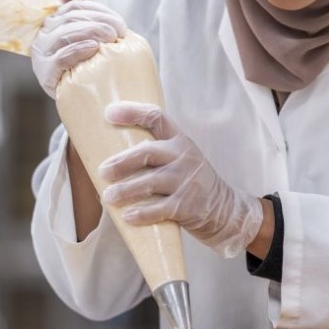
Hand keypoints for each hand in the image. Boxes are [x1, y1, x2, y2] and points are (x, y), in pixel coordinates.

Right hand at [31, 0, 126, 98]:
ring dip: (91, 32)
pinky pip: (61, 58)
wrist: (89, 100)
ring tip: (112, 37)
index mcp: (53, 24)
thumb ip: (82, 8)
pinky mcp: (46, 74)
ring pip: (65, 34)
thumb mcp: (88, 35)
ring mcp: (42, 56)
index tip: (120, 22)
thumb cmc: (90, 64)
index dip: (98, 10)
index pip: (74, 7)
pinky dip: (78, 50)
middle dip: (99, 21)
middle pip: (70, 19)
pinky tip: (94, 48)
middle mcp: (43, 37)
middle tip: (120, 31)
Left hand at [98, 101, 263, 258]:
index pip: (156, 118)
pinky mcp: (186, 206)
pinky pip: (159, 209)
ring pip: (149, 182)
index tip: (109, 113)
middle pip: (148, 152)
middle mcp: (184, 157)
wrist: (226, 209)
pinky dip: (141, 213)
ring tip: (109, 196)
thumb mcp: (183, 159)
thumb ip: (157, 154)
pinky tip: (127, 216)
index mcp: (180, 141)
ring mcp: (186, 181)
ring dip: (125, 190)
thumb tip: (112, 156)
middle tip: (103, 171)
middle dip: (122, 161)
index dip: (132, 112)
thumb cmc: (194, 183)